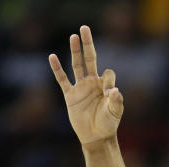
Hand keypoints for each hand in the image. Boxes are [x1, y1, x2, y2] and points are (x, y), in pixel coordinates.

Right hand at [49, 26, 122, 145]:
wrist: (96, 137)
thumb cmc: (108, 124)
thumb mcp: (114, 113)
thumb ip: (116, 101)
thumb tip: (115, 90)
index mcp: (105, 86)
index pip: (107, 73)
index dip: (109, 80)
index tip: (110, 94)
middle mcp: (92, 83)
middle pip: (90, 59)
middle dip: (87, 44)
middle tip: (85, 28)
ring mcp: (80, 88)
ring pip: (76, 65)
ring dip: (75, 51)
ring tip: (73, 36)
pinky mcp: (70, 96)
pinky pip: (62, 80)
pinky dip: (57, 69)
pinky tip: (52, 56)